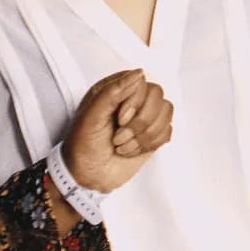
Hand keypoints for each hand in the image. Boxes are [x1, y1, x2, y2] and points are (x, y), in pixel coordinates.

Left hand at [60, 68, 173, 192]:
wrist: (86, 177)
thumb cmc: (82, 146)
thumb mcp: (90, 117)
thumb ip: (113, 92)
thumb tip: (139, 73)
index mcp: (114, 91)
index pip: (142, 83)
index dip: (135, 103)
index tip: (120, 120)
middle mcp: (131, 100)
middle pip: (157, 97)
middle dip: (140, 122)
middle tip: (119, 137)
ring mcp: (144, 118)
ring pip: (166, 113)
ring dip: (144, 136)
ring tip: (122, 146)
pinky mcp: (152, 135)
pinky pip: (167, 131)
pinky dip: (149, 144)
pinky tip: (131, 150)